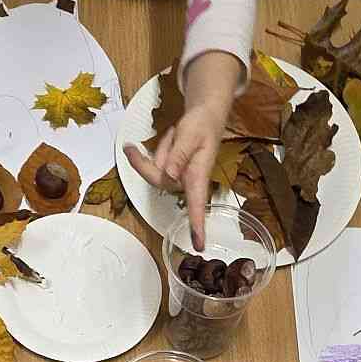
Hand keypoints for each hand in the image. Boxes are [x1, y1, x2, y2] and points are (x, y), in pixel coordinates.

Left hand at [124, 48, 238, 248]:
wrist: (205, 116)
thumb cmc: (203, 126)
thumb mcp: (191, 134)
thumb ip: (179, 155)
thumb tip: (171, 175)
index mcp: (198, 176)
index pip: (197, 204)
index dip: (197, 225)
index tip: (199, 244)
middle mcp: (187, 181)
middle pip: (159, 179)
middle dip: (155, 157)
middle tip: (160, 136)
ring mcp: (178, 177)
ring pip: (156, 168)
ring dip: (162, 148)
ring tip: (177, 134)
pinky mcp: (171, 171)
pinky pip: (156, 163)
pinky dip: (161, 149)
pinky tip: (173, 138)